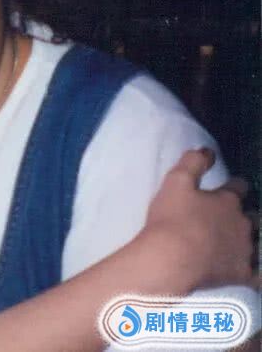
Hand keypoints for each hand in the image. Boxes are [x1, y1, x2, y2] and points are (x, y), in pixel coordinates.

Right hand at [143, 149, 252, 289]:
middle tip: (229, 219)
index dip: (234, 186)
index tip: (229, 188)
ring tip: (236, 244)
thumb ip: (193, 162)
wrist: (171, 259)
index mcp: (227, 201)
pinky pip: (258, 275)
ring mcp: (245, 250)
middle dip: (244, 216)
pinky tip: (253, 271)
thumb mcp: (175, 182)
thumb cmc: (172, 219)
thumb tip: (207, 149)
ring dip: (248, 241)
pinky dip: (257, 272)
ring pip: (256, 243)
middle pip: (252, 216)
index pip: (239, 187)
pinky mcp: (242, 274)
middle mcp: (243, 223)